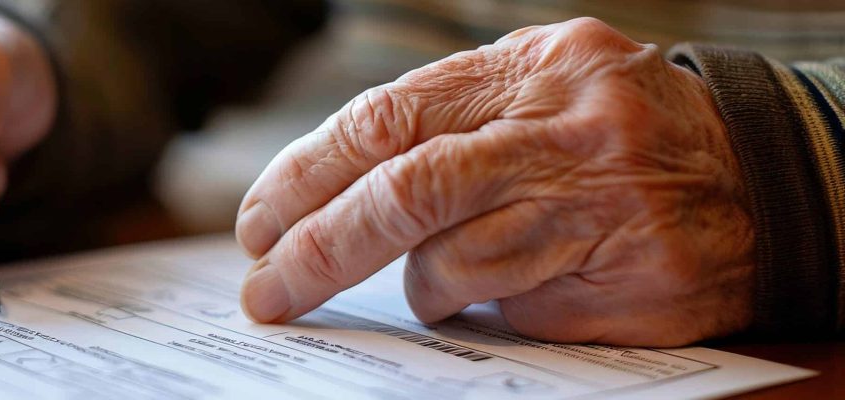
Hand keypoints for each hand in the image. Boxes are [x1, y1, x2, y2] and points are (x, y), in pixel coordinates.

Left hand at [235, 18, 753, 345]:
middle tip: (269, 289)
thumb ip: (451, 119)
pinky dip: (490, 303)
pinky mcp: (630, 281)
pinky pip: (515, 307)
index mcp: (531, 69)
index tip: (259, 222)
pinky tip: (520, 282)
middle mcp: (566, 131)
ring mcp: (603, 209)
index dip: (308, 174)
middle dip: (320, 247)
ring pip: (455, 263)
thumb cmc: (618, 134)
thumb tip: (331, 188)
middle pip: (408, 192)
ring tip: (443, 273)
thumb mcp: (540, 87)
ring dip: (425, 282)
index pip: (388, 118)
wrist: (763, 178)